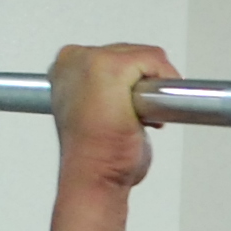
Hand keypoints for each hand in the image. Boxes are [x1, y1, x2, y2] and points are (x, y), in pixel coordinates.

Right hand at [49, 44, 172, 194]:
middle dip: (142, 84)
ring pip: (144, 57)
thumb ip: (103, 91)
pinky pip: (155, 60)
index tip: (126, 108)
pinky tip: (152, 112)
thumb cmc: (96, 155)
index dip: (129, 83)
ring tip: (138, 119)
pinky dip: (165, 83)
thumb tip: (125, 90)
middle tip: (135, 118)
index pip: (113, 56)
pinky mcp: (113, 67)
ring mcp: (91, 61)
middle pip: (131, 54)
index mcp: (65, 68)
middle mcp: (73, 60)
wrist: (94, 176)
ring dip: (151, 89)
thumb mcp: (93, 113)